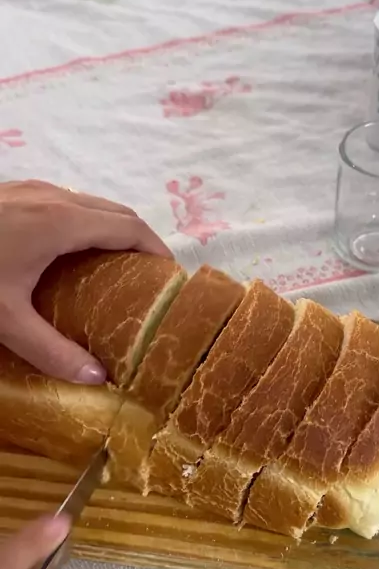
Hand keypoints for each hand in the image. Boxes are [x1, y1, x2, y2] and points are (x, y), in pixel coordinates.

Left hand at [0, 179, 171, 382]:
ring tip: (118, 269)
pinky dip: (87, 224)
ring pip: (91, 204)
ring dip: (113, 230)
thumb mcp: (5, 318)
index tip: (173, 277)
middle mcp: (55, 197)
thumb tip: (97, 379)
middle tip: (151, 280)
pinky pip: (68, 203)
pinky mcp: (17, 191)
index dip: (158, 249)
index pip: (130, 228)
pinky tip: (72, 255)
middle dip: (141, 241)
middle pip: (117, 211)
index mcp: (62, 222)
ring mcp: (34, 189)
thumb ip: (52, 350)